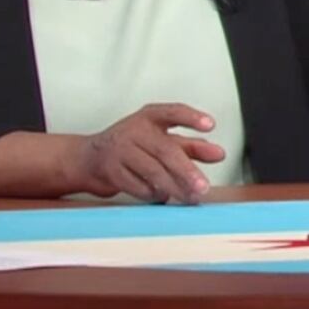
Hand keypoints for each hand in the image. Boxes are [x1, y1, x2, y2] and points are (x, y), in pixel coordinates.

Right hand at [72, 103, 224, 203]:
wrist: (89, 159)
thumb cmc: (133, 147)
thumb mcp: (162, 140)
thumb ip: (192, 146)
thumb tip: (219, 154)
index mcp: (150, 117)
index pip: (173, 112)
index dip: (192, 118)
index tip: (211, 125)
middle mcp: (134, 130)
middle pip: (166, 150)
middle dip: (187, 170)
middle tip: (203, 186)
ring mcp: (120, 150)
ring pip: (152, 171)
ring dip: (175, 187)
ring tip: (191, 197)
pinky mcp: (111, 171)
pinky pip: (138, 186)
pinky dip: (153, 194)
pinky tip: (164, 196)